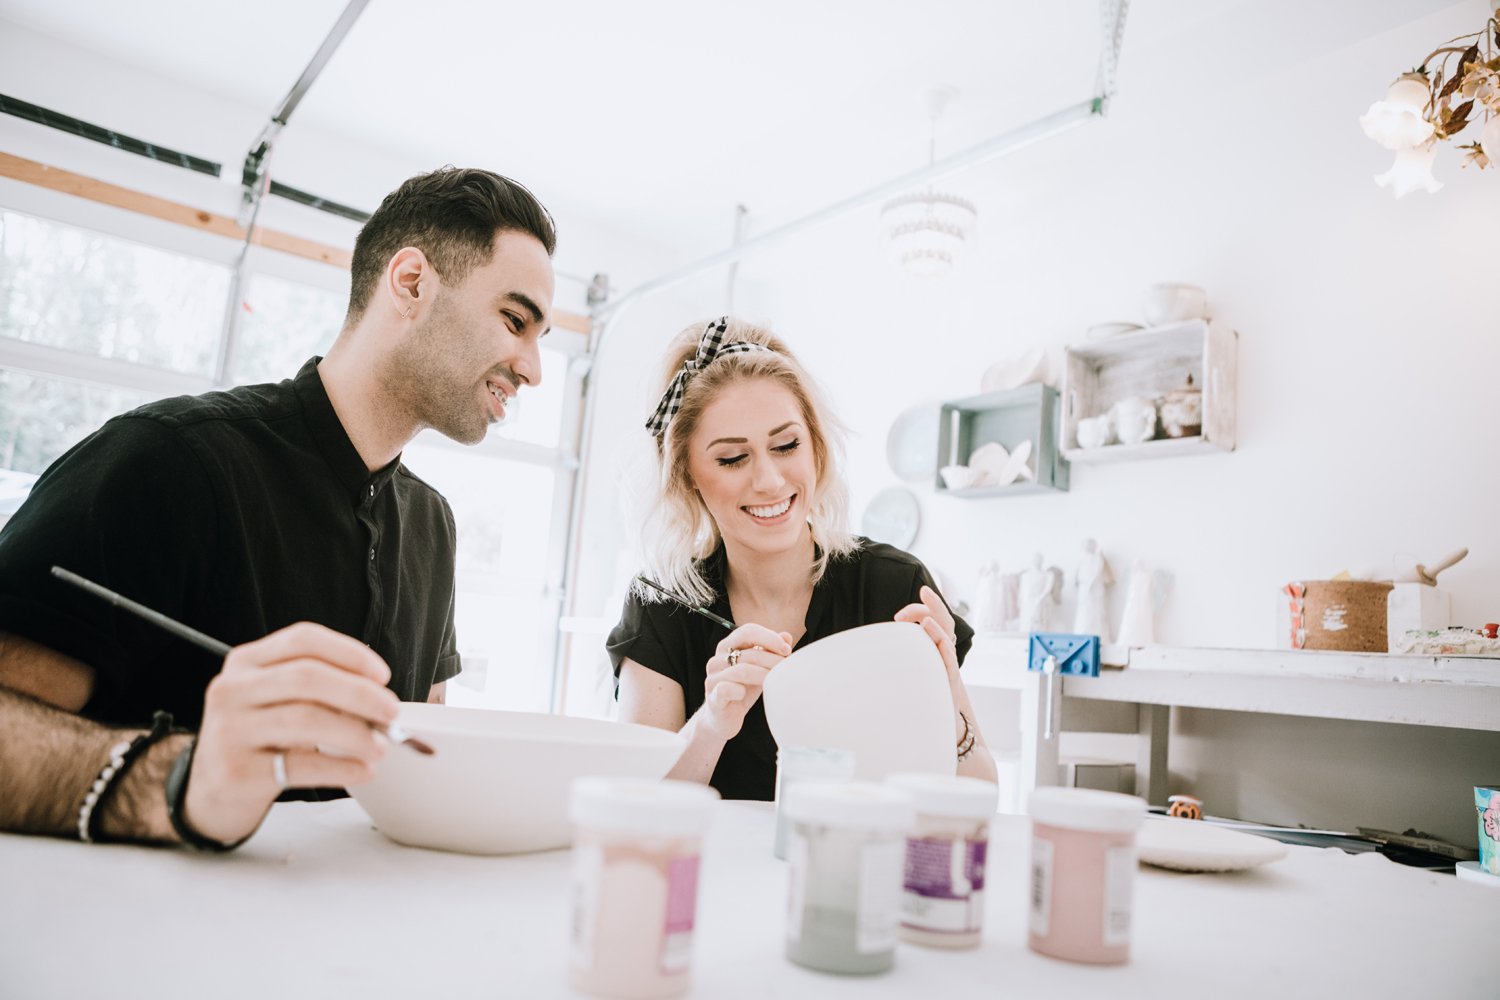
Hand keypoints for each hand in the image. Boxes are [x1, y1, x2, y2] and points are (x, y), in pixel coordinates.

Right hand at [184, 622, 399, 842]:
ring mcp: (229, 730)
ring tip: (380, 746)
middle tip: (391, 712)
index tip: (382, 675)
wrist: (211, 792)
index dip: (349, 653)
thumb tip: (382, 700)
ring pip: (305, 719)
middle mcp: (231, 689)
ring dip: (354, 733)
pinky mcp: (236, 772)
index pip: (303, 639)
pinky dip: (341, 768)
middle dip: (359, 693)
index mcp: (246, 661)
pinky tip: (363, 771)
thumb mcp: (276, 701)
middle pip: (307, 677)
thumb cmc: (260, 739)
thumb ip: (318, 689)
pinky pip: (300, 765)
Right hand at [699, 624, 792, 742]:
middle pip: (748, 652)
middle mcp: (717, 659)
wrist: (723, 718)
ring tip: (775, 681)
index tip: (786, 650)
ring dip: (763, 675)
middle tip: (786, 668)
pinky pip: (727, 689)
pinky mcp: (712, 697)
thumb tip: (786, 636)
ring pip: (741, 671)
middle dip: (772, 659)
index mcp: (727, 646)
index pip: (748, 631)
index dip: (769, 638)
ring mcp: (712, 678)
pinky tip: (745, 695)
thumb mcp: (759, 668)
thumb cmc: (742, 689)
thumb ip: (770, 651)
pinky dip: (740, 691)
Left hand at [896, 585, 965, 736]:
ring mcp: (947, 664)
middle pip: (943, 620)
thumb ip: (890, 659)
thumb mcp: (901, 674)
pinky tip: (929, 630)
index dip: (918, 611)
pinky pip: (949, 655)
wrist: (934, 728)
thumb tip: (856, 652)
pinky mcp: (950, 678)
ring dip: (938, 619)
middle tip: (924, 590)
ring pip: (948, 634)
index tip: (897, 616)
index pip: (930, 620)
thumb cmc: (915, 699)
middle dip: (934, 603)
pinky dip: (940, 639)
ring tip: (924, 615)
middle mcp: (942, 653)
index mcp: (931, 649)